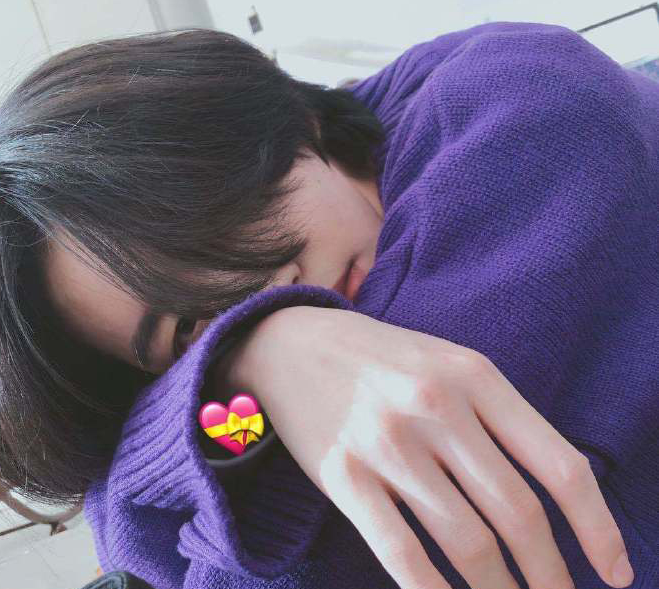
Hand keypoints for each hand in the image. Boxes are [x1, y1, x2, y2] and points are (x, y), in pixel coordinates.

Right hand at [222, 306, 631, 588]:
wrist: (292, 341)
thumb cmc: (379, 356)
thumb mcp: (447, 362)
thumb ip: (495, 416)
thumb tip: (547, 495)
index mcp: (473, 375)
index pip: (559, 464)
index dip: (597, 528)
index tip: (615, 573)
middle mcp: (434, 407)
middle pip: (517, 513)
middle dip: (550, 574)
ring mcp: (386, 441)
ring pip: (466, 542)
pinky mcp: (342, 473)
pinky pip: (401, 552)